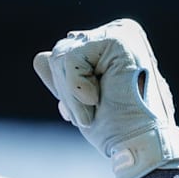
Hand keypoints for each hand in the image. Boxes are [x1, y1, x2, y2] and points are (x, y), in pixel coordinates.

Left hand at [32, 18, 178, 177]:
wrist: (137, 146)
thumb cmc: (114, 126)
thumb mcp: (79, 99)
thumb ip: (63, 76)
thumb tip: (40, 57)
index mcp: (111, 44)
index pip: (64, 55)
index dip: (67, 87)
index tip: (91, 105)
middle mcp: (118, 31)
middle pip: (60, 53)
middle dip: (67, 89)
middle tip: (93, 109)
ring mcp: (120, 33)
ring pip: (61, 56)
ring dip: (71, 93)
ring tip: (96, 106)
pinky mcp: (118, 40)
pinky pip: (69, 59)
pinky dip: (74, 87)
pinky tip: (96, 98)